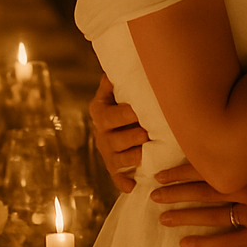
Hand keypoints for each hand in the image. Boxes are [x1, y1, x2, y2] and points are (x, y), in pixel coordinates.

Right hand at [89, 74, 146, 193]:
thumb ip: (116, 78)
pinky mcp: (114, 168)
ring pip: (117, 159)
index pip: (107, 115)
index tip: (137, 111)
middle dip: (129, 137)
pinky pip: (117, 178)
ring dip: (131, 157)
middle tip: (146, 133)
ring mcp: (107, 153)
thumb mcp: (116, 88)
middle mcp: (101, 134)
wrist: (120, 120)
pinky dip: (124, 183)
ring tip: (145, 155)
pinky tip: (133, 186)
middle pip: (113, 139)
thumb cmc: (125, 99)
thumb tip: (120, 60)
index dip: (123, 114)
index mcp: (100, 112)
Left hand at [151, 144, 246, 246]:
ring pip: (209, 215)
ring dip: (183, 217)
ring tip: (162, 218)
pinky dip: (205, 243)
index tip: (160, 173)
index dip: (181, 171)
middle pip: (201, 191)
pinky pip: (227, 241)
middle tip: (153, 196)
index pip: (206, 167)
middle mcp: (244, 189)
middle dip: (174, 193)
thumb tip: (246, 125)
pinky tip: (186, 245)